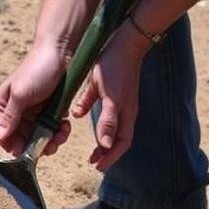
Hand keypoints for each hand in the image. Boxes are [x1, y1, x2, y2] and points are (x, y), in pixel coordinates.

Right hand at [0, 42, 72, 156]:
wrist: (61, 51)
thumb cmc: (38, 68)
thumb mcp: (21, 94)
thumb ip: (10, 118)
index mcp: (1, 106)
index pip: (1, 136)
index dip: (14, 146)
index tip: (27, 151)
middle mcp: (14, 111)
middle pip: (20, 141)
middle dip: (35, 146)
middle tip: (49, 146)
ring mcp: (31, 113)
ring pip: (37, 138)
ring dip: (50, 140)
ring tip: (60, 134)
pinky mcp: (47, 112)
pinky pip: (50, 131)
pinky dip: (58, 132)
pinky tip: (65, 125)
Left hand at [71, 21, 151, 170]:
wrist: (124, 42)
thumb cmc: (114, 66)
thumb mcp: (107, 93)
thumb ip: (106, 119)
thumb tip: (105, 144)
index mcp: (125, 113)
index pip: (120, 143)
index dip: (110, 157)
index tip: (97, 166)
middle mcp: (126, 111)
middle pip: (119, 139)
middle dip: (107, 153)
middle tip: (94, 163)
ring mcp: (122, 102)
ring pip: (114, 129)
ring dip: (104, 142)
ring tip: (93, 151)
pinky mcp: (116, 93)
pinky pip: (109, 115)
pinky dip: (101, 125)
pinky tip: (82, 117)